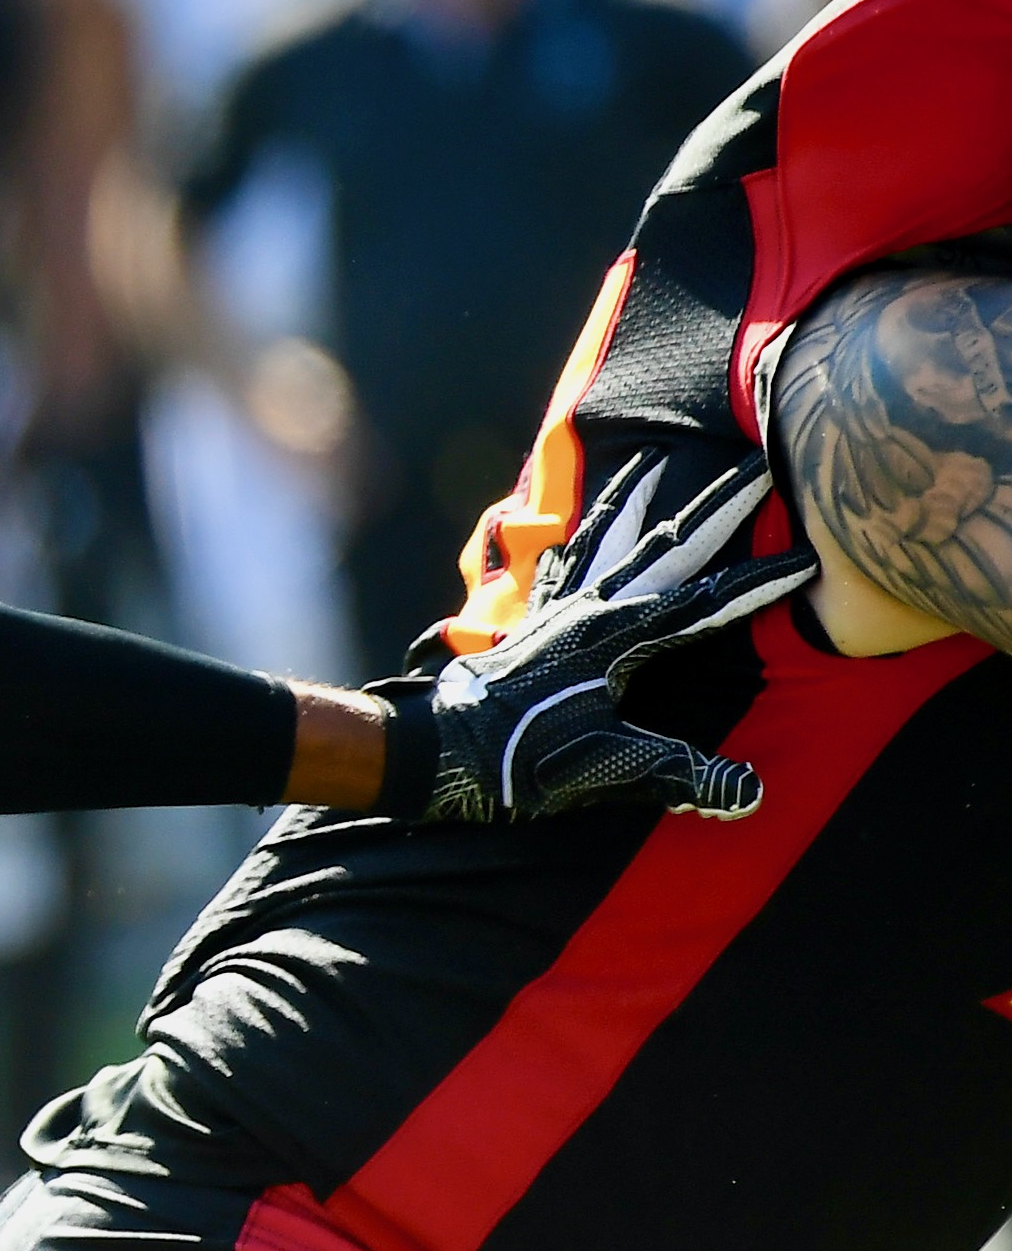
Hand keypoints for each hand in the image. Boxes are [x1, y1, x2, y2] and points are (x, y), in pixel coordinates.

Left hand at [390, 464, 814, 824]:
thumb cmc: (517, 758)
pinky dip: (579, 535)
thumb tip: (748, 793)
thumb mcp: (603, 768)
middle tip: (757, 463)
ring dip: (637, 499)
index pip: (709, 602)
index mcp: (618, 636)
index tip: (811, 559)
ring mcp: (560, 611)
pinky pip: (563, 562)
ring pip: (609, 538)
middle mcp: (592, 610)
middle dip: (718, 507)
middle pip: (668, 547)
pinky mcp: (534, 622)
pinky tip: (575, 520)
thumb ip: (676, 773)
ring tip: (653, 457)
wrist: (438, 751)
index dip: (761, 583)